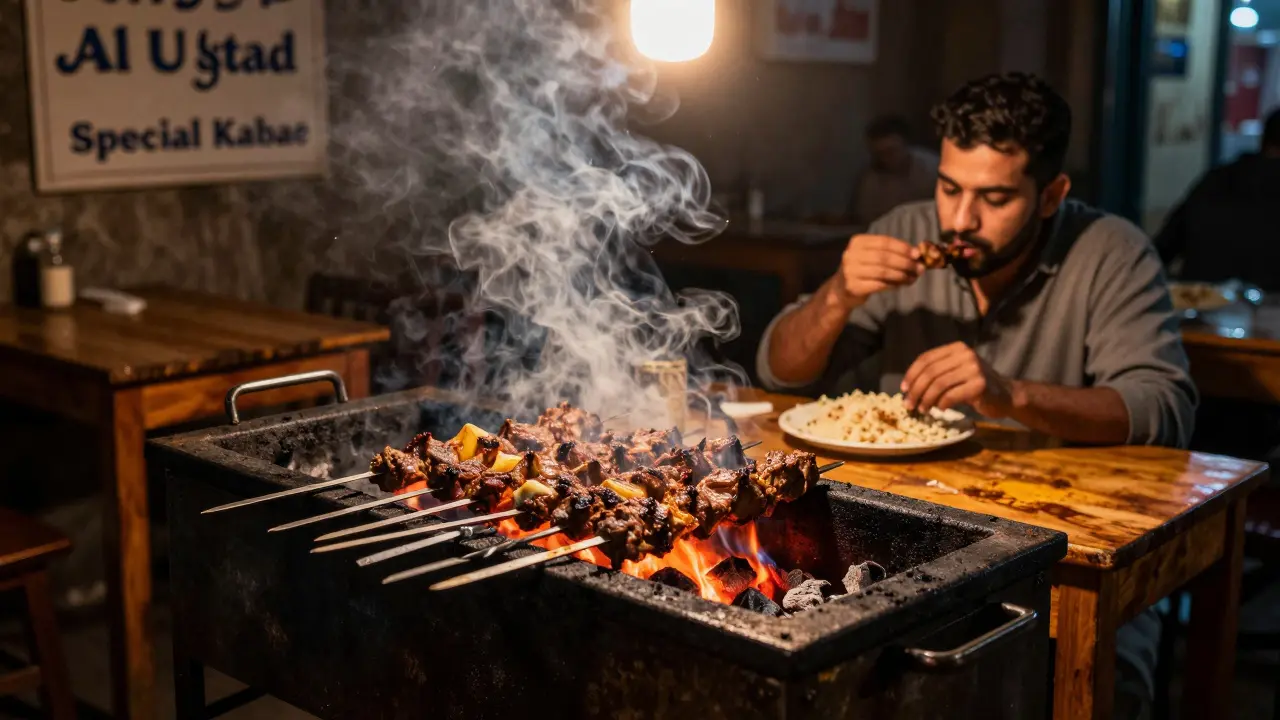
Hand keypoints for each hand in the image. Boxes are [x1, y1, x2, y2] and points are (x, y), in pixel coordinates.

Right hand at [835, 234, 924, 301]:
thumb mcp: (871, 256)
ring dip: (901, 275)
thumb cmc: (862, 271)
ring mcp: (850, 271)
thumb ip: (890, 253)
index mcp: (857, 242)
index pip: (884, 241)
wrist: (840, 290)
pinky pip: (878, 285)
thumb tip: (917, 253)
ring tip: (912, 278)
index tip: (917, 254)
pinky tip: (901, 285)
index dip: (902, 247)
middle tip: (919, 268)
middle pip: (884, 257)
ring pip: (883, 272)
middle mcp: (851, 255)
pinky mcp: (853, 287)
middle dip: (905, 262)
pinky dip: (893, 285)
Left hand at [901, 342, 1015, 417]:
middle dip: (916, 390)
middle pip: (931, 372)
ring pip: (939, 384)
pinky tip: (940, 409)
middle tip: (909, 404)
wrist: (1006, 396)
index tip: (903, 389)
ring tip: (922, 409)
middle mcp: (966, 354)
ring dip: (926, 399)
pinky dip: (941, 404)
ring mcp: (974, 369)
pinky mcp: (980, 385)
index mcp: (957, 348)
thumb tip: (908, 388)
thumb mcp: (956, 373)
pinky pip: (951, 396)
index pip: (926, 358)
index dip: (911, 374)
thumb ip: (936, 374)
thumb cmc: (975, 386)